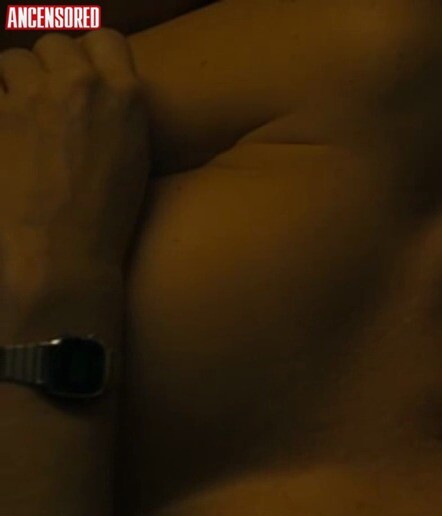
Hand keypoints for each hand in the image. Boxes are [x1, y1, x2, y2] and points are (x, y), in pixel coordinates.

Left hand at [0, 30, 149, 294]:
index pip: (105, 39)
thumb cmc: (103, 218)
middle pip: (54, 46)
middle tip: (42, 105)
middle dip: (46, 70)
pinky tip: (2, 135)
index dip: (87, 57)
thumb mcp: (133, 156)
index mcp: (126, 95)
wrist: (63, 255)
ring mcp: (34, 98)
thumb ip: (117, 111)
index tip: (77, 79)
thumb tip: (98, 90)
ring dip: (10, 83)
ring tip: (14, 118)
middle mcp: (81, 86)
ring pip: (12, 60)